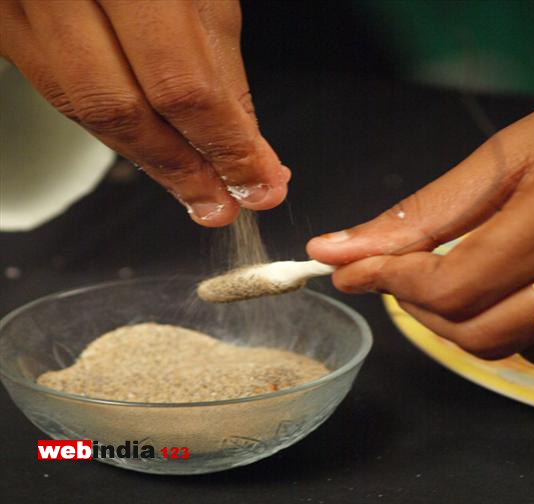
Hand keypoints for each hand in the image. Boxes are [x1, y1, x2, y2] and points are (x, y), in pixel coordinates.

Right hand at [0, 0, 289, 225]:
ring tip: (194, 186)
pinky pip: (62, 93)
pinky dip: (116, 128)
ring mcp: (16, 2)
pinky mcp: (5, 23)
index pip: (181, 84)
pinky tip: (151, 146)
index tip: (259, 183)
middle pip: (120, 108)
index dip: (225, 147)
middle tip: (221, 204)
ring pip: (85, 109)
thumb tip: (246, 148)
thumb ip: (221, 72)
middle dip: (181, 171)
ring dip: (149, 159)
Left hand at [307, 101, 533, 363]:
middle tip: (392, 273)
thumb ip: (423, 213)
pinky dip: (500, 327)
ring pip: (506, 348)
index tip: (348, 269)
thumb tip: (339, 249)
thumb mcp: (505, 159)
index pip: (455, 284)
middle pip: (477, 330)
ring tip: (440, 276)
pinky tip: (493, 289)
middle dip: (416, 305)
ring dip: (454, 320)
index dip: (390, 281)